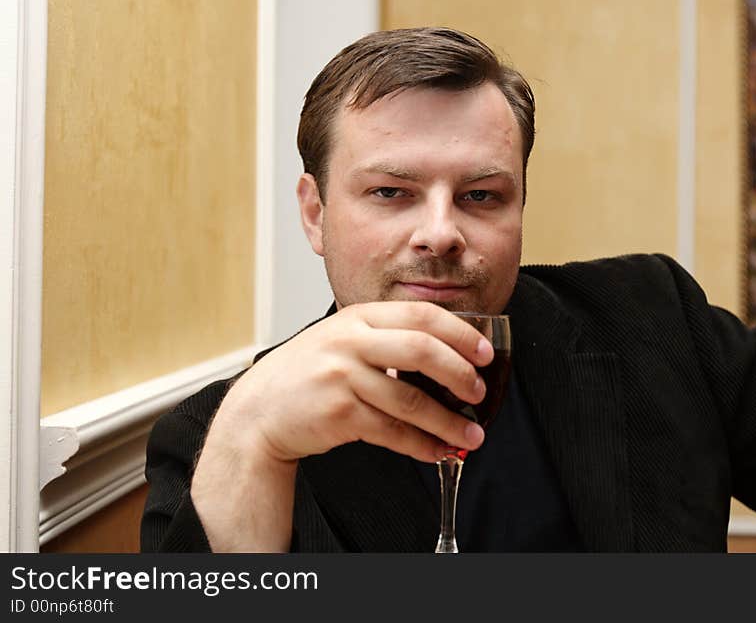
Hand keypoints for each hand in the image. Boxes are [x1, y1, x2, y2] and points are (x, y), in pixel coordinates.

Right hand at [213, 300, 493, 463]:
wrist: (259, 410)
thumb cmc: (308, 374)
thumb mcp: (343, 339)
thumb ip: (385, 337)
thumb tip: (449, 354)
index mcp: (359, 317)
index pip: (421, 315)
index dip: (460, 333)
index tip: (485, 353)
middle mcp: (350, 341)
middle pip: (420, 350)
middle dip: (460, 372)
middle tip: (480, 391)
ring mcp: (342, 377)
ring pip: (410, 398)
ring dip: (447, 421)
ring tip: (472, 435)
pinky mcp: (338, 413)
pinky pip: (392, 431)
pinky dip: (421, 444)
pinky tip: (439, 451)